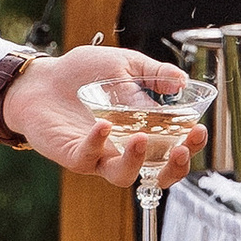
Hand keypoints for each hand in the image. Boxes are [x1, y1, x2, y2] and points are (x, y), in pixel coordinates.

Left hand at [0, 44, 207, 183]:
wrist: (41, 78)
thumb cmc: (82, 74)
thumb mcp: (124, 65)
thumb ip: (154, 74)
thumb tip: (182, 81)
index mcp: (141, 131)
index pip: (173, 149)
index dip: (190, 146)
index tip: (199, 129)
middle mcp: (123, 150)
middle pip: (156, 174)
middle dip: (174, 167)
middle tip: (182, 148)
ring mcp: (98, 156)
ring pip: (123, 176)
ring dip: (136, 161)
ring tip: (141, 137)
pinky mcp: (73, 155)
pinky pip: (88, 157)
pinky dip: (98, 142)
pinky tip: (104, 124)